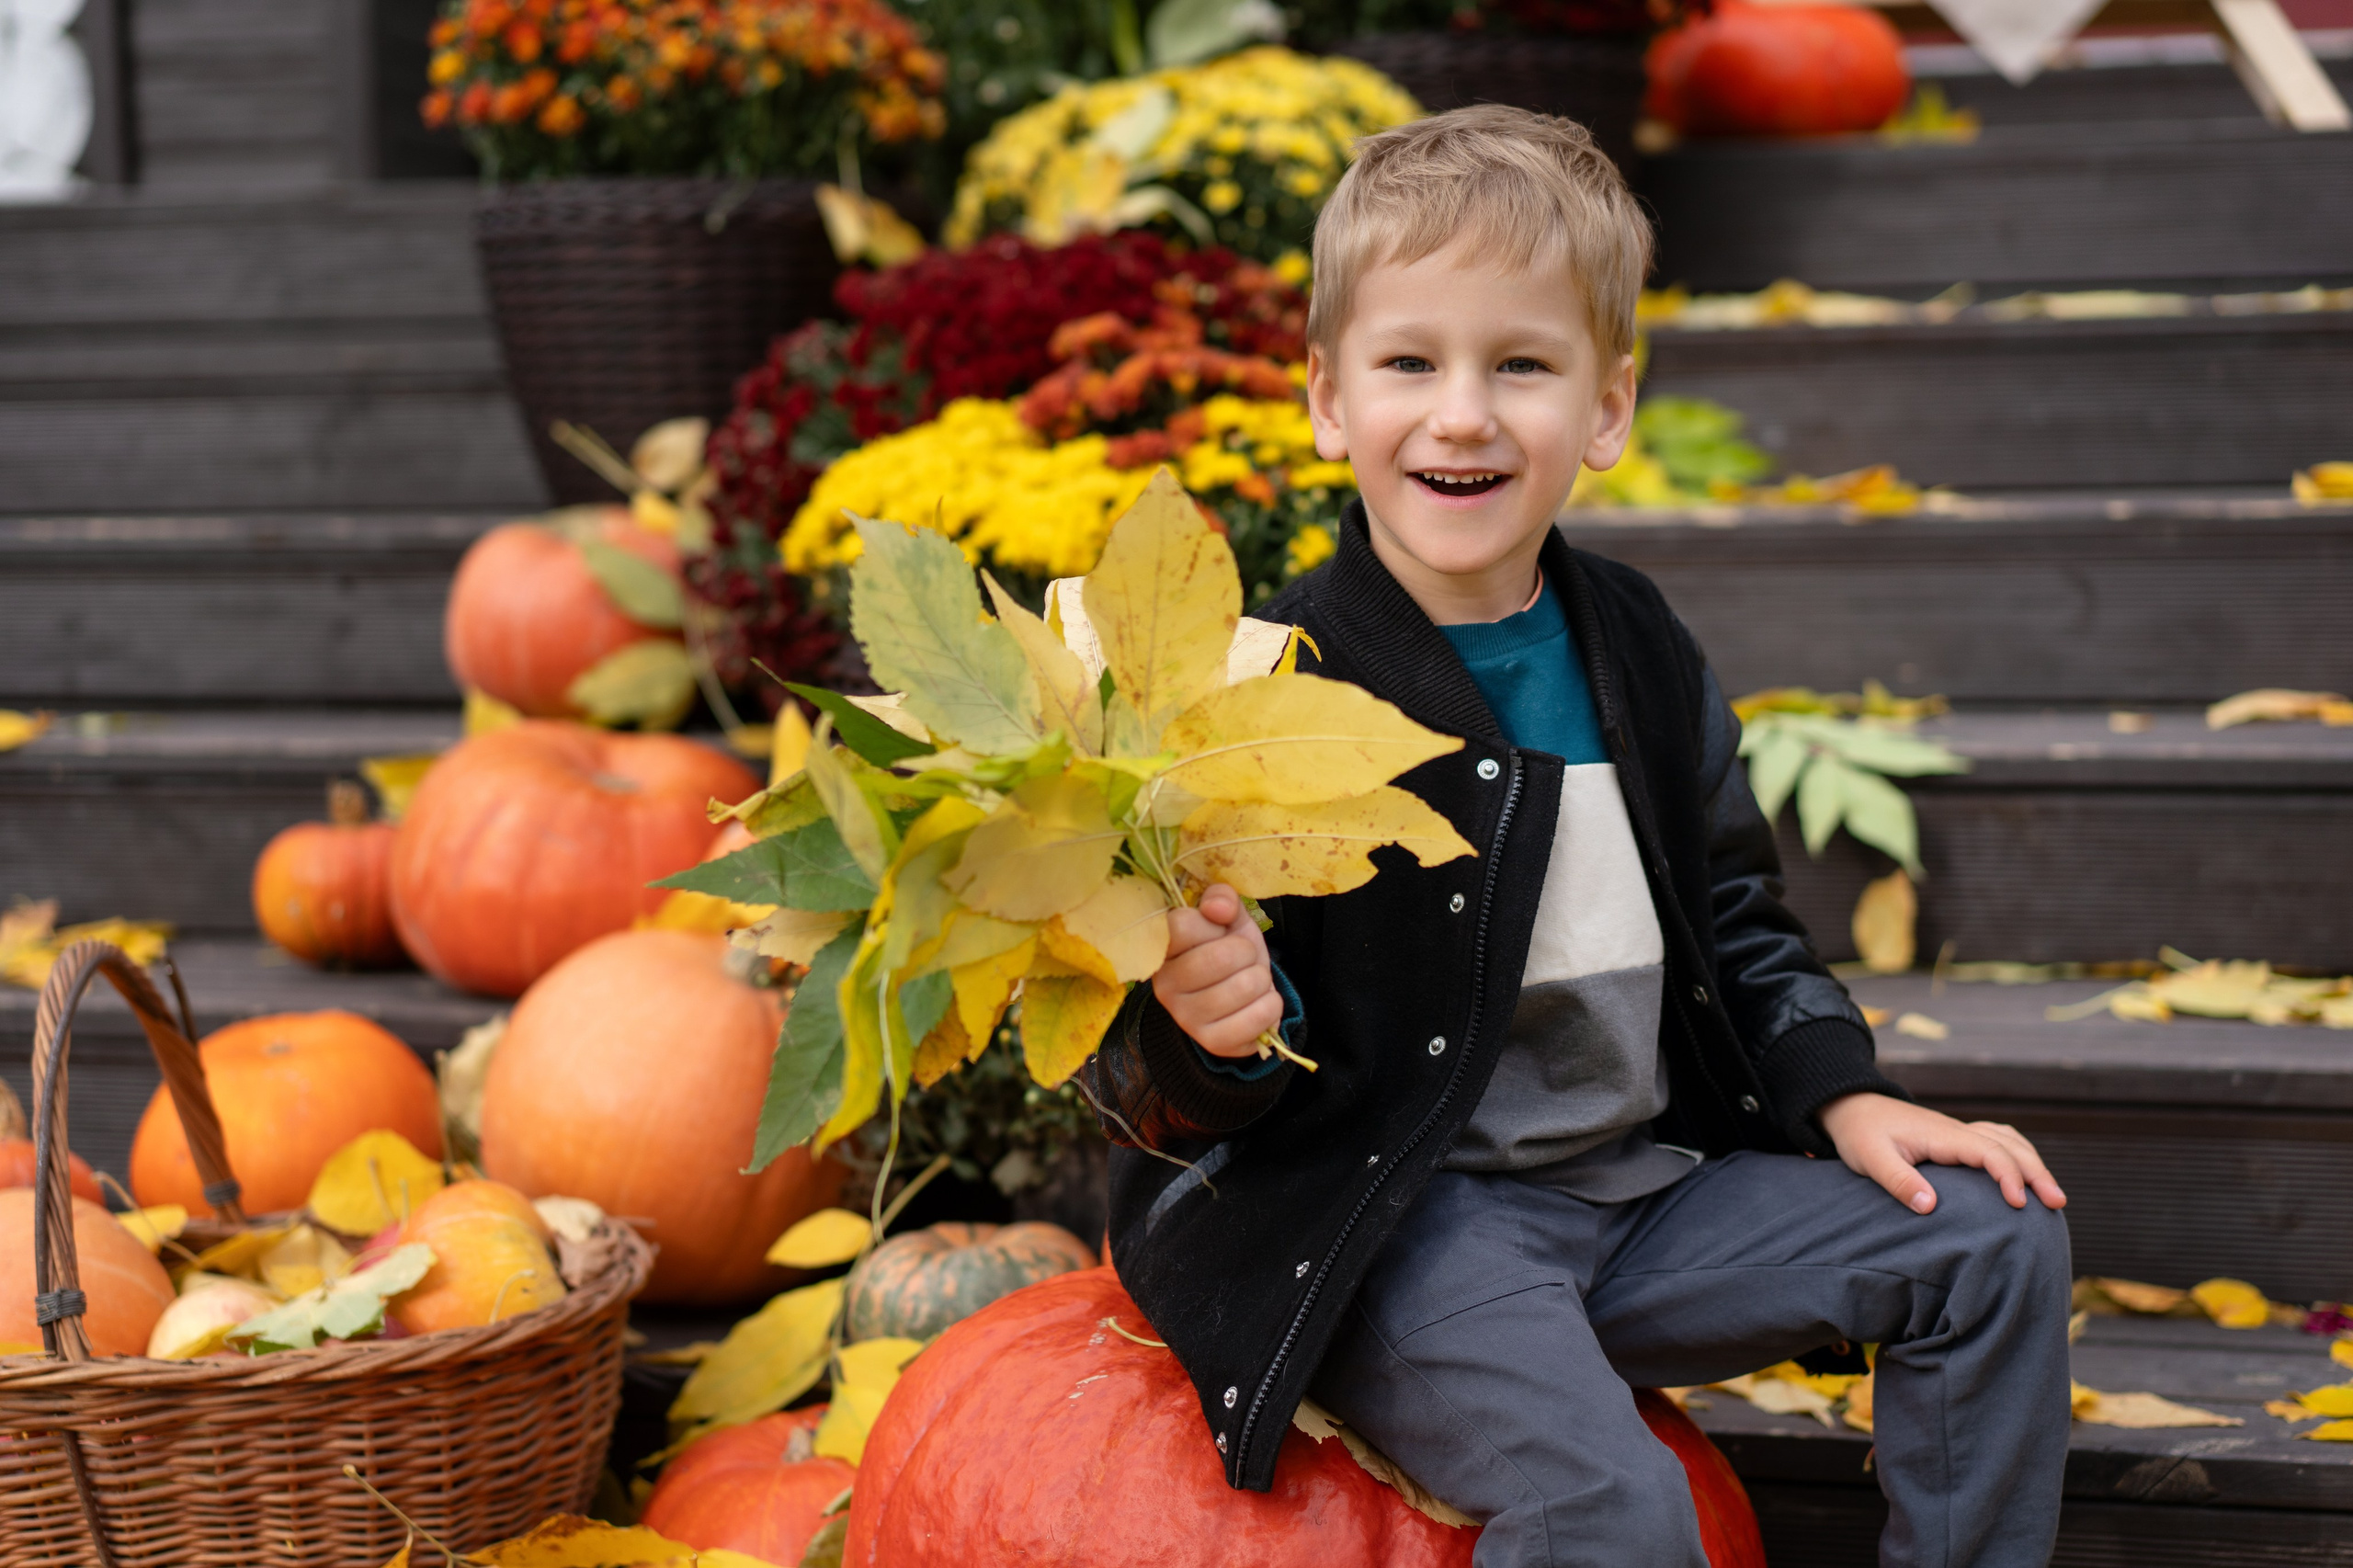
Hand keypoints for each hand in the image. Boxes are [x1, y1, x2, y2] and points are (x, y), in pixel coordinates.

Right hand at [1154, 883, 1281, 1058]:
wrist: (1243, 998)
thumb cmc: (1231, 950)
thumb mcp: (1229, 918)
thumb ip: (1222, 900)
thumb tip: (1218, 907)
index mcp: (1161, 948)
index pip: (1181, 925)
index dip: (1212, 923)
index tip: (1219, 929)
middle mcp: (1164, 985)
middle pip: (1220, 957)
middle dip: (1247, 952)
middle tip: (1243, 959)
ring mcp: (1186, 1017)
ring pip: (1244, 986)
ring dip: (1261, 979)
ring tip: (1250, 981)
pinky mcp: (1212, 1041)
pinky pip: (1258, 1017)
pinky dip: (1271, 1006)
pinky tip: (1258, 1004)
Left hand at [1817, 1091, 2066, 1214]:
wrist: (1850, 1106)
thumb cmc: (1860, 1134)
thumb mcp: (1871, 1159)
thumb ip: (1899, 1182)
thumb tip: (1931, 1208)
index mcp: (1941, 1135)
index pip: (1988, 1151)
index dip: (2008, 1175)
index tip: (2020, 1204)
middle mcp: (1956, 1131)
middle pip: (2009, 1146)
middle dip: (2036, 1173)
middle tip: (2058, 1204)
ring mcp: (1957, 1133)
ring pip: (2008, 1141)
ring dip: (2032, 1163)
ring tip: (2052, 1195)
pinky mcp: (1954, 1138)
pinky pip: (1997, 1140)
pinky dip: (2018, 1154)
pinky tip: (2025, 1172)